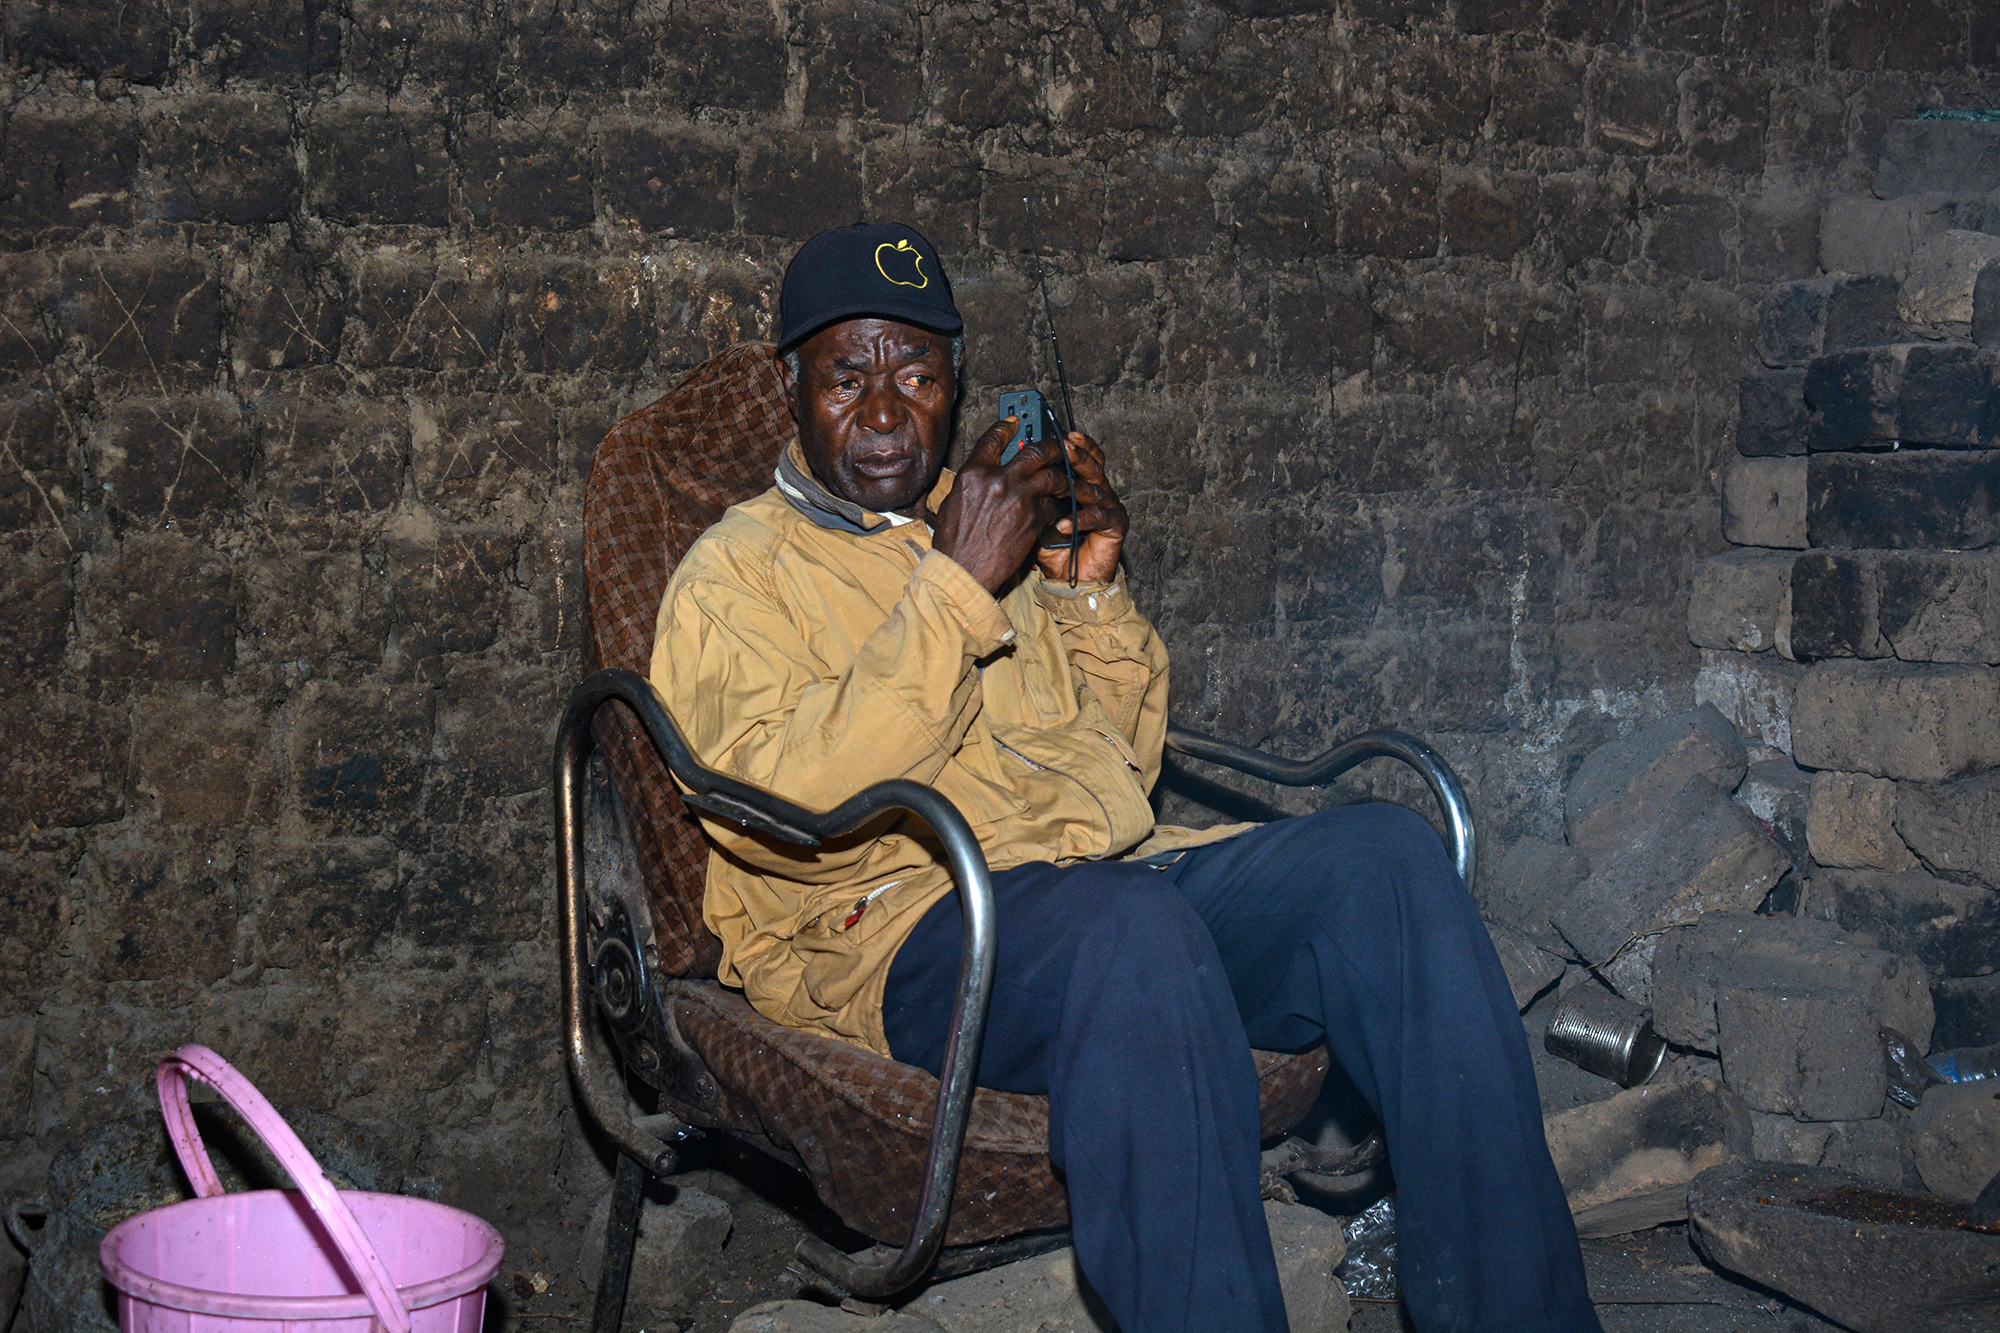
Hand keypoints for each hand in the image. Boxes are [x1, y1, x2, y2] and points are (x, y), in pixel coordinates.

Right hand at [930, 417, 1071, 594]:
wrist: (964, 571)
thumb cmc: (954, 541)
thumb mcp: (954, 501)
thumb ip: (974, 480)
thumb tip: (985, 470)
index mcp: (973, 473)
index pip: (993, 438)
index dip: (1006, 426)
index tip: (1015, 422)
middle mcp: (998, 480)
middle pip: (1034, 452)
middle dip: (1050, 446)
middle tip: (1057, 447)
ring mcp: (1018, 499)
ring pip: (1051, 476)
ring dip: (1060, 476)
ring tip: (1062, 478)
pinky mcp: (1033, 519)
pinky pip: (1051, 504)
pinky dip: (1054, 504)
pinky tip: (1053, 506)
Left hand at [1034, 432, 1125, 584]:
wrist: (1070, 581)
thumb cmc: (1053, 548)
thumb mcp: (1034, 517)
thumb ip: (1028, 497)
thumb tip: (1008, 475)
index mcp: (1081, 483)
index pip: (1082, 455)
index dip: (1074, 443)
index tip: (1058, 433)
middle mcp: (1098, 491)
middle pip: (1092, 464)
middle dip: (1077, 454)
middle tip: (1064, 446)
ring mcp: (1109, 506)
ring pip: (1096, 487)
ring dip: (1076, 486)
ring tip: (1061, 485)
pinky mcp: (1116, 525)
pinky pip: (1099, 516)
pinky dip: (1080, 519)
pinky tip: (1063, 524)